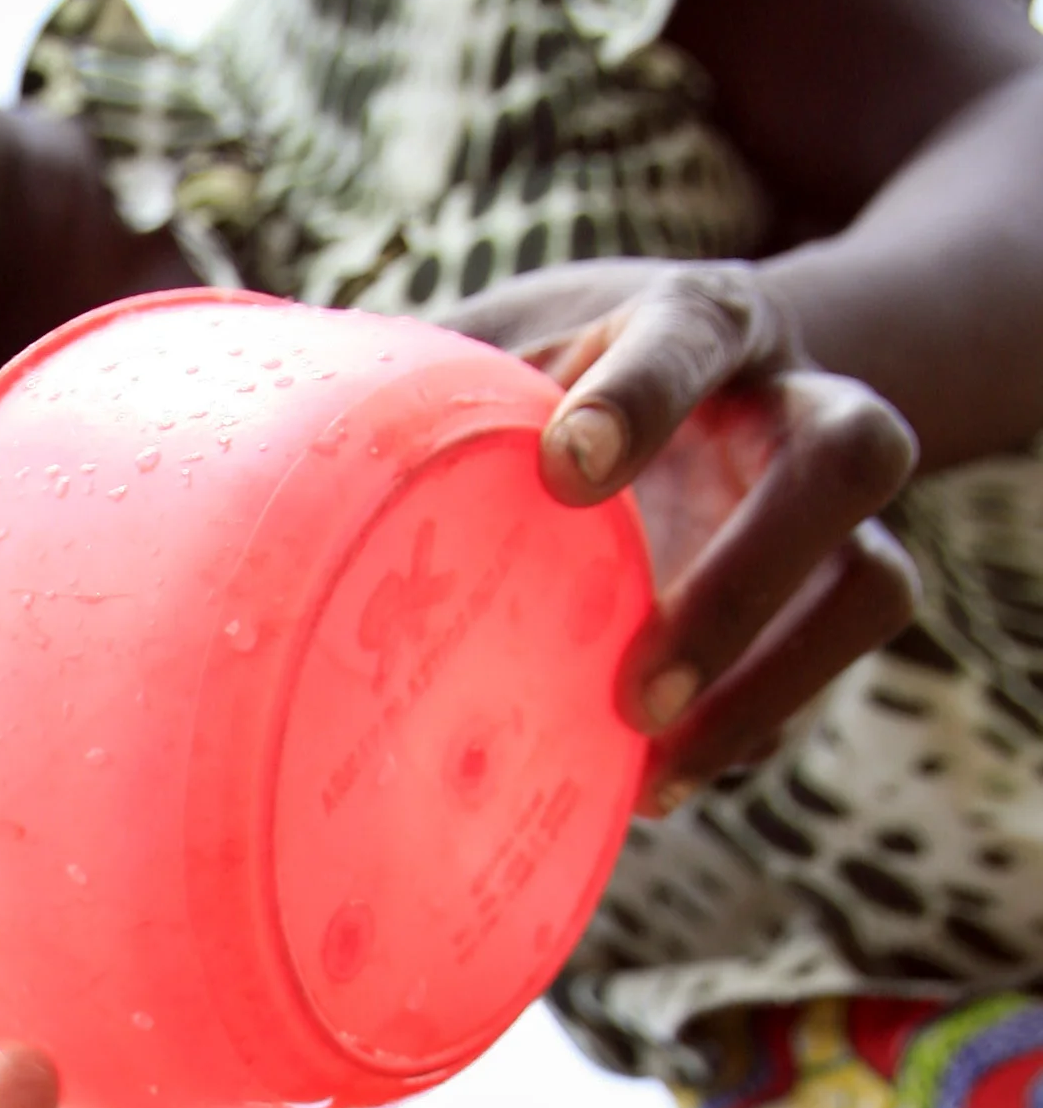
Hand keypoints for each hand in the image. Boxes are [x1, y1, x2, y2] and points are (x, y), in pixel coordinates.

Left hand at [450, 259, 918, 809]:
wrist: (719, 384)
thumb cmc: (571, 370)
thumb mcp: (501, 339)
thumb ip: (413, 366)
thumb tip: (235, 384)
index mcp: (697, 322)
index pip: (694, 336)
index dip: (645, 396)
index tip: (566, 465)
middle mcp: (795, 406)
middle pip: (851, 459)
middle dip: (749, 575)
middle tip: (636, 683)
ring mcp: (833, 513)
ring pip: (872, 584)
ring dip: (771, 683)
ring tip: (654, 763)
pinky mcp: (832, 601)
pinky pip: (827, 677)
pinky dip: (750, 734)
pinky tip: (652, 784)